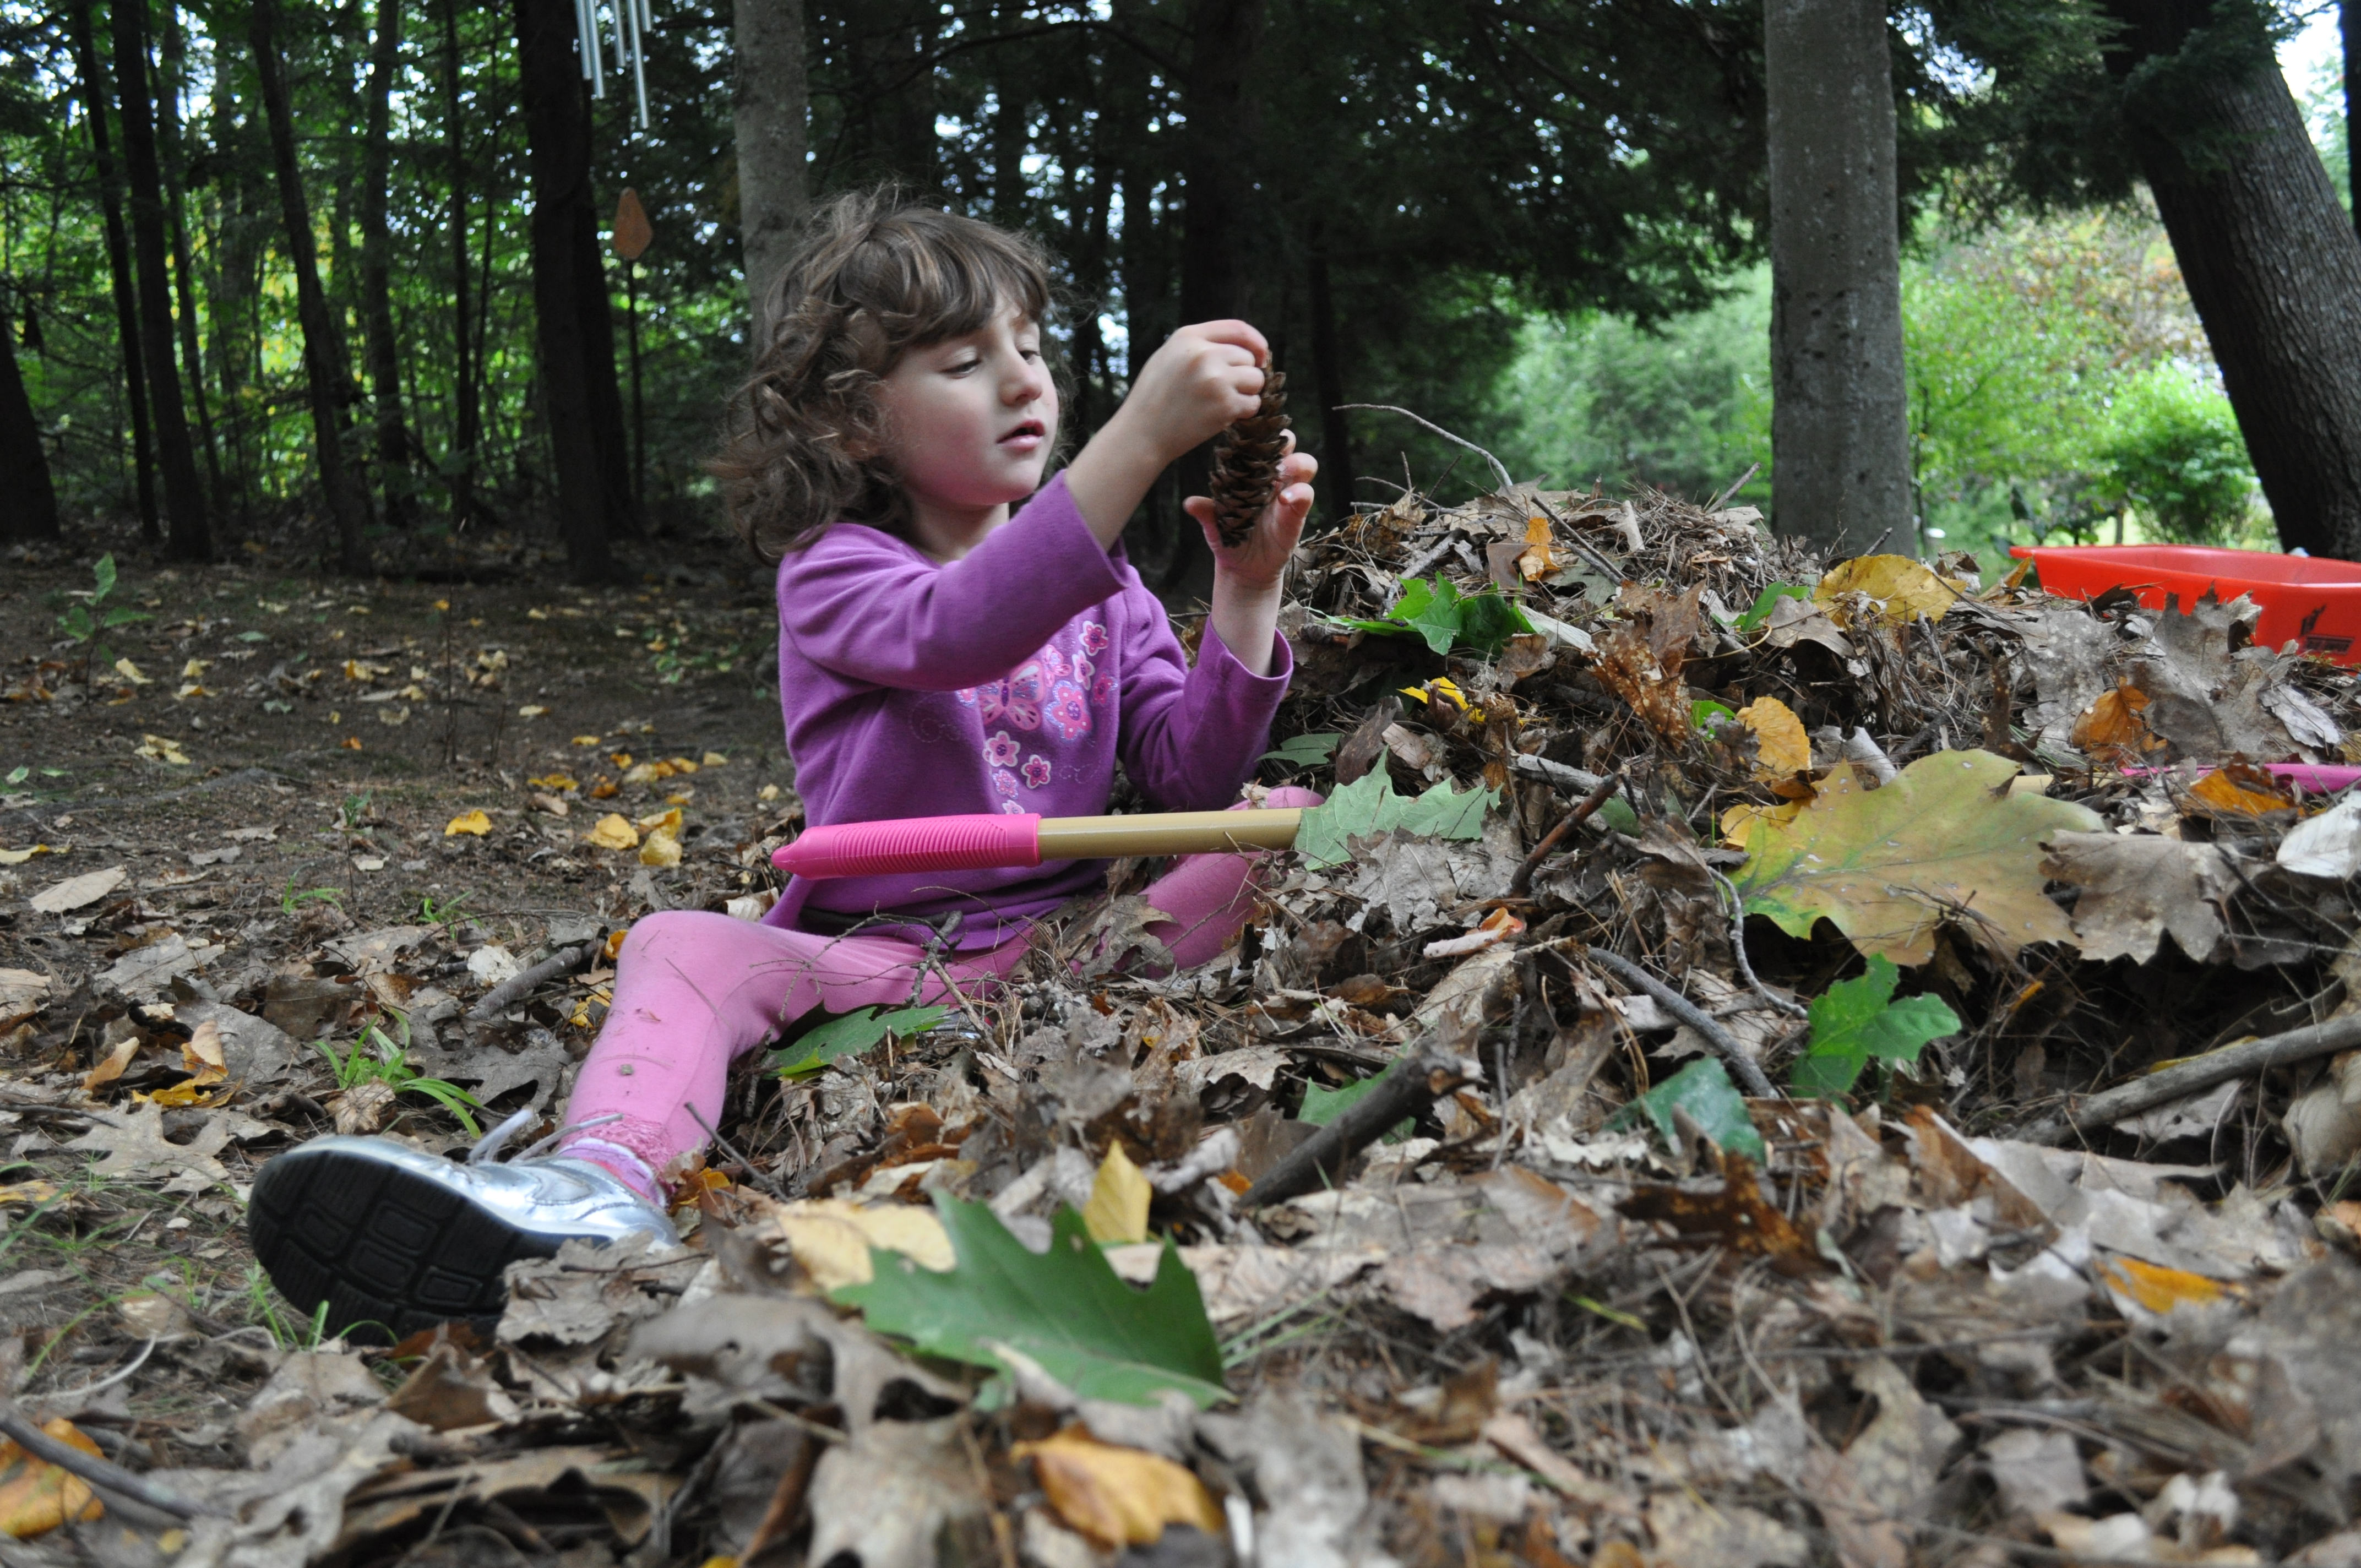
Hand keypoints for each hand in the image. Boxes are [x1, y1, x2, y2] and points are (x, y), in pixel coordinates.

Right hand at [1063, 320, 1271, 547]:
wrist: (1141, 434)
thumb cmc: (1154, 397)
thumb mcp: (1168, 357)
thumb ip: (1199, 346)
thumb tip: (1241, 346)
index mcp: (1189, 337)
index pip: (1238, 329)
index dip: (1256, 342)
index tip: (1261, 356)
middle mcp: (1204, 354)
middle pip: (1249, 357)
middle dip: (1244, 375)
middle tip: (1225, 391)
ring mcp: (1216, 379)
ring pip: (1256, 380)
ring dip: (1247, 393)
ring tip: (1223, 403)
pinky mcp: (1224, 405)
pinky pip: (1253, 403)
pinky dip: (1244, 412)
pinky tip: (1224, 416)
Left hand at [1187, 438, 1316, 590]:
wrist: (1242, 568)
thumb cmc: (1229, 537)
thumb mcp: (1214, 525)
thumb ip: (1206, 512)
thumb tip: (1189, 503)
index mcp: (1253, 473)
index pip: (1261, 443)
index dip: (1260, 430)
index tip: (1251, 421)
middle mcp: (1274, 478)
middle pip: (1287, 445)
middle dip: (1283, 438)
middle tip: (1272, 444)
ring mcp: (1288, 494)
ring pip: (1305, 465)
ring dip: (1296, 462)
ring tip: (1282, 470)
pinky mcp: (1297, 514)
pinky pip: (1306, 495)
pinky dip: (1300, 493)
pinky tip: (1285, 499)